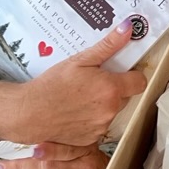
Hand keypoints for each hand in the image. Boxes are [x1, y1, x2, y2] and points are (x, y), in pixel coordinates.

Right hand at [9, 19, 147, 145]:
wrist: (28, 113)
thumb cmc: (53, 84)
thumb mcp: (80, 60)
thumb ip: (108, 46)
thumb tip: (128, 28)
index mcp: (111, 89)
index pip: (140, 82)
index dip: (132, 74)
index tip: (121, 70)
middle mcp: (110, 111)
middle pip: (125, 96)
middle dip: (114, 88)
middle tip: (94, 80)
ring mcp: (100, 128)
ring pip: (111, 111)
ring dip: (103, 104)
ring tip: (81, 96)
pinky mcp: (90, 140)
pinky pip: (99, 126)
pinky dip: (92, 118)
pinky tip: (76, 111)